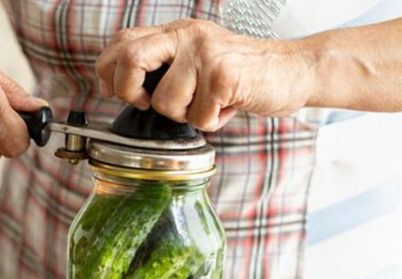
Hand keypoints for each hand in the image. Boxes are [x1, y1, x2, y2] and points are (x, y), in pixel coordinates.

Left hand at [95, 19, 313, 130]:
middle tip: (144, 103)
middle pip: (130, 58)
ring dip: (184, 116)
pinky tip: (227, 108)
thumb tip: (119, 88)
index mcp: (175, 32)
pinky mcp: (224, 75)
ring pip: (164, 101)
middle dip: (127, 91)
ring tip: (207, 104)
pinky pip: (197, 117)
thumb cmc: (240, 74)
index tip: (117, 93)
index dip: (108, 71)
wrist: (292, 70)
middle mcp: (187, 35)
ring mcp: (205, 53)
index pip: (122, 41)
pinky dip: (211, 123)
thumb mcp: (196, 60)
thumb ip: (163, 66)